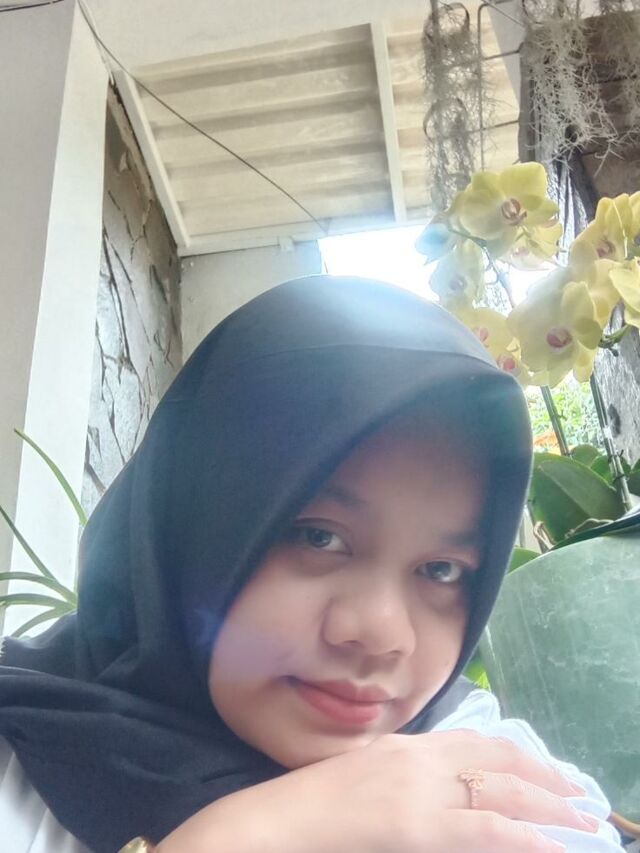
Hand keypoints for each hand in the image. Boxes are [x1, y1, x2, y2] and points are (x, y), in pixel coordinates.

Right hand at [156, 729, 598, 852]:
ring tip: (581, 819)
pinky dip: (521, 836)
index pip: (478, 740)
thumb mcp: (367, 773)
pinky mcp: (415, 824)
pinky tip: (547, 844)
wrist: (279, 820)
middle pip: (497, 761)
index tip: (548, 771)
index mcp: (408, 744)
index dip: (519, 755)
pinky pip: (483, 829)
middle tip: (580, 797)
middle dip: (545, 778)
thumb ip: (407, 774)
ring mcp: (419, 789)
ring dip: (547, 807)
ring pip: (499, 792)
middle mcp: (420, 757)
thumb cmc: (316, 803)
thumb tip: (445, 788)